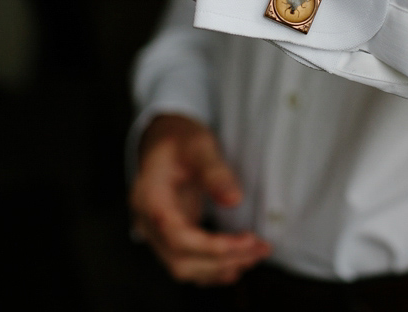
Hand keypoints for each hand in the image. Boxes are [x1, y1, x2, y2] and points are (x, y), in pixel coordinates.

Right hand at [129, 114, 270, 285]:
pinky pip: (186, 262)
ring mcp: (155, 231)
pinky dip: (211, 268)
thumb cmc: (179, 139)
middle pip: (180, 258)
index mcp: (149, 197)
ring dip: (220, 267)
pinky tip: (236, 264)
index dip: (212, 246)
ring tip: (255, 254)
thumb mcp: (199, 145)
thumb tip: (234, 200)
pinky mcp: (169, 235)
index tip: (248, 240)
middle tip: (261, 248)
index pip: (176, 236)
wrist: (163, 139)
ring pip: (183, 266)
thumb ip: (215, 172)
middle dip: (224, 259)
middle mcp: (146, 220)